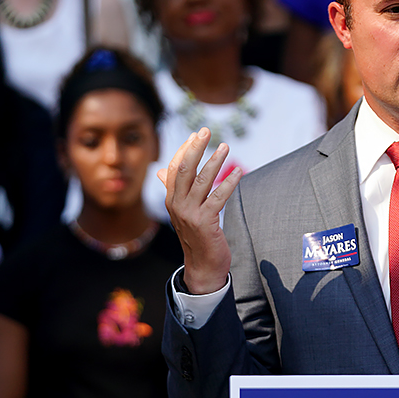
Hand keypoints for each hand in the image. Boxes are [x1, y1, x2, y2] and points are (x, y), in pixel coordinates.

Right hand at [158, 128, 242, 293]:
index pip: (174, 169)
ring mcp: (189, 214)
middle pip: (183, 169)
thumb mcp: (183, 212)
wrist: (202, 267)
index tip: (195, 135)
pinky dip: (229, 183)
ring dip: (214, 161)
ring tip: (225, 147)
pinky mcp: (205, 222)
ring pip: (201, 180)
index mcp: (171, 201)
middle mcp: (177, 205)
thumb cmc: (196, 237)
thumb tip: (160, 173)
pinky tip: (238, 172)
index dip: (184, 150)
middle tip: (206, 130)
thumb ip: (174, 191)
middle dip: (195, 148)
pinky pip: (218, 197)